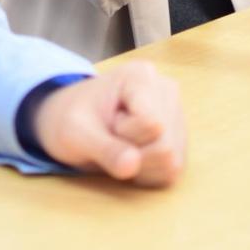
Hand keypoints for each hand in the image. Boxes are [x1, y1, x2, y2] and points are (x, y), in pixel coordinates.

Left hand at [32, 62, 184, 186]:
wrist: (73, 122)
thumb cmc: (71, 120)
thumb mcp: (74, 133)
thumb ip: (103, 149)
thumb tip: (132, 166)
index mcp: (141, 76)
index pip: (152, 124)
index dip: (125, 135)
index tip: (107, 123)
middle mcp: (166, 90)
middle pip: (165, 146)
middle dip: (134, 153)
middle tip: (112, 136)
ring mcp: (175, 114)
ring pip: (172, 161)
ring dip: (142, 166)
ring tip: (121, 145)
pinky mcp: (178, 139)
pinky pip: (173, 171)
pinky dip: (149, 173)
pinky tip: (132, 157)